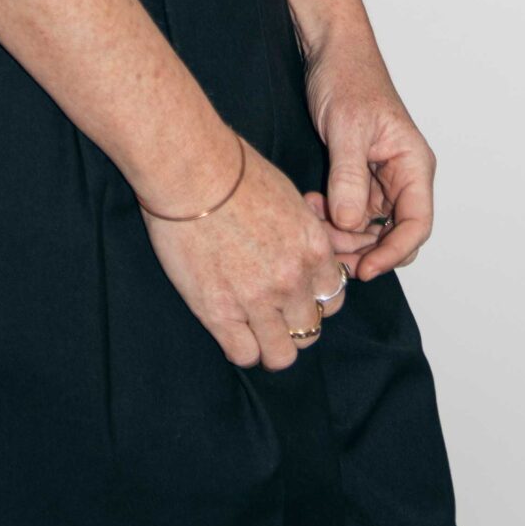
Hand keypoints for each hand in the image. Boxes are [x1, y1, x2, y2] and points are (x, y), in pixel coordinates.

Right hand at [137, 135, 351, 370]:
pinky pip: (244, 355)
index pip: (332, 298)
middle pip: (310, 330)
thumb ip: (302, 235)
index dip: (313, 299)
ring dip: (269, 343)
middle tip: (270, 310)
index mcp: (313, 248)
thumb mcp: (288, 198)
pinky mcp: (219, 311)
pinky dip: (241, 347)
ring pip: (281, 354)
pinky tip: (229, 327)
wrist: (192, 170)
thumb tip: (300, 253)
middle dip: (292, 323)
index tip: (295, 293)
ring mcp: (257, 300)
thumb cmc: (235, 170)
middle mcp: (292, 280)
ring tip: (251, 328)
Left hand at [298, 22, 436, 282]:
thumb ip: (350, 178)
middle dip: (362, 248)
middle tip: (327, 247)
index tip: (365, 269)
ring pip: (370, 228)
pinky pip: (352, 211)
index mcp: (413, 164)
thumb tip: (351, 224)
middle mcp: (403, 176)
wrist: (330, 51)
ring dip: (343, 233)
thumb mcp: (347, 128)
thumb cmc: (347, 77)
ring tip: (314, 217)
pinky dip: (333, 217)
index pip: (417, 224)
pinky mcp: (359, 176)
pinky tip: (313, 204)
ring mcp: (381, 178)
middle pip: (393, 234)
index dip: (394, 253)